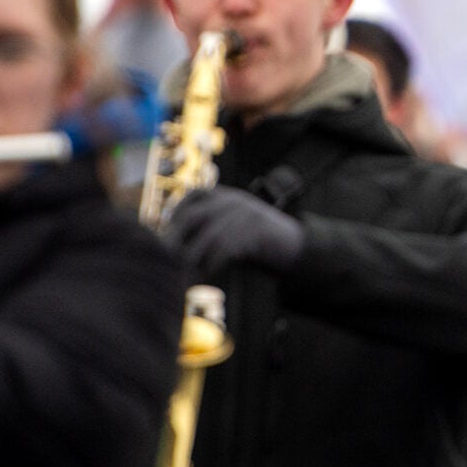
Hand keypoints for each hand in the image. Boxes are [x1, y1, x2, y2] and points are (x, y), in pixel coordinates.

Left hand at [163, 185, 305, 280]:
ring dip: (194, 256)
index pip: (195, 195)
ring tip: (185, 271)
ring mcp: (245, 216)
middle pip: (195, 216)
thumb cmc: (261, 243)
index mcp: (230, 197)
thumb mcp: (235, 228)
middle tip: (168, 256)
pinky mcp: (254, 233)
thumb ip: (212, 230)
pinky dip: (214, 262)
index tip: (169, 230)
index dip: (177, 212)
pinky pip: (226, 248)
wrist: (298, 247)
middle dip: (177, 237)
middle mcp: (236, 202)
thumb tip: (180, 245)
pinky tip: (210, 271)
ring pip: (208, 236)